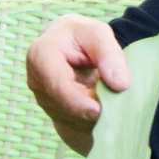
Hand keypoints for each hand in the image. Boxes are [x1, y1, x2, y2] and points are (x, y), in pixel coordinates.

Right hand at [25, 15, 130, 155]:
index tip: (99, 111)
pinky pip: (76, 124)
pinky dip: (93, 119)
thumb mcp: (99, 34)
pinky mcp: (54, 112)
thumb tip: (121, 84)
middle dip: (93, 108)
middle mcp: (37, 81)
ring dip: (95, 115)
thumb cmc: (82, 36)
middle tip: (120, 106)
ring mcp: (44, 99)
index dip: (78, 102)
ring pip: (72, 118)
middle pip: (66, 106)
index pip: (57, 85)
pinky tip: (106, 105)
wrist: (68, 43)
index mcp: (41, 55)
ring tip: (113, 98)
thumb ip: (110, 56)